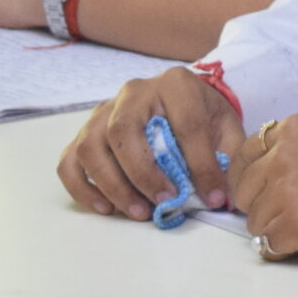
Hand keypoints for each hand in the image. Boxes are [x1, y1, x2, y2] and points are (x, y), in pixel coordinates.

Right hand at [59, 68, 239, 221]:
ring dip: (112, 185)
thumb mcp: (226, 126)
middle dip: (143, 174)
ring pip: (90, 146)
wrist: (183, 98)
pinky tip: (106, 208)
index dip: (201, 166)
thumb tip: (225, 198)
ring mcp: (103, 110)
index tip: (213, 198)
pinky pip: (70, 160)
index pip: (186, 125)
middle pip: (122, 131)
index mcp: (175, 84)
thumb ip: (228, 157)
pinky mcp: (85, 131)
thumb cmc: (204, 114)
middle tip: (164, 204)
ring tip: (139, 213)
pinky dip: (82, 188)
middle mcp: (133, 92)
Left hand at [229, 119, 297, 262]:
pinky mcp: (295, 224)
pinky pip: (268, 246)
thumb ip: (288, 155)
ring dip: (279, 230)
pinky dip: (289, 249)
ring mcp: (286, 190)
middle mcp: (282, 154)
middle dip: (265, 208)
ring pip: (254, 224)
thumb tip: (249, 183)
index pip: (240, 161)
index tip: (275, 193)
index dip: (253, 183)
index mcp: (291, 130)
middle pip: (243, 194)